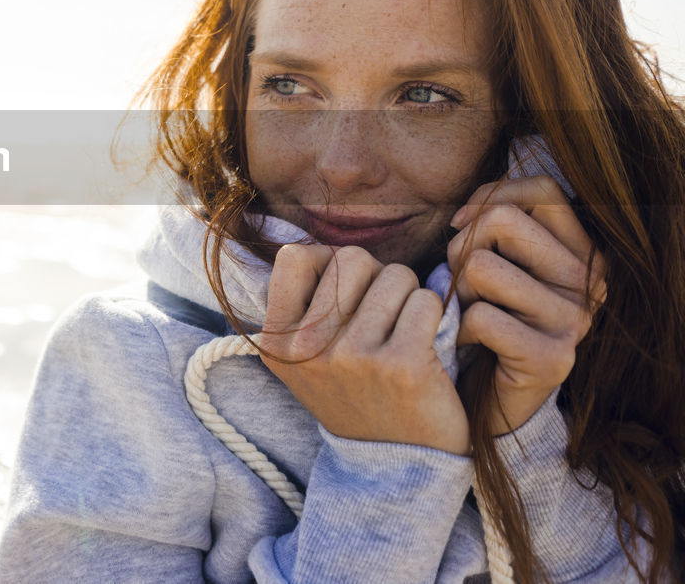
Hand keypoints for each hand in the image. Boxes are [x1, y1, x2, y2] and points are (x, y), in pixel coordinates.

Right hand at [257, 244, 469, 455]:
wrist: (396, 467)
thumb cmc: (356, 395)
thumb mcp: (306, 359)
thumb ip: (303, 304)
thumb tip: (317, 246)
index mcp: (276, 342)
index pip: (295, 256)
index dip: (327, 264)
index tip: (344, 293)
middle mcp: (307, 349)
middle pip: (350, 259)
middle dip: (376, 276)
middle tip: (383, 313)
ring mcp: (353, 357)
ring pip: (395, 275)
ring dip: (409, 295)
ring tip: (405, 330)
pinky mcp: (402, 365)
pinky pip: (427, 300)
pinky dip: (436, 315)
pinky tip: (428, 345)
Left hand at [449, 175, 605, 434]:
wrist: (491, 399)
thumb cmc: (485, 319)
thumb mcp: (495, 261)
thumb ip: (493, 225)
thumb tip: (462, 217)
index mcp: (582, 252)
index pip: (543, 191)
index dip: (491, 197)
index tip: (461, 224)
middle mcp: (588, 283)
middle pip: (503, 221)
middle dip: (462, 247)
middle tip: (462, 283)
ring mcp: (575, 321)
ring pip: (482, 267)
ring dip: (459, 291)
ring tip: (469, 314)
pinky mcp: (553, 357)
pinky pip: (480, 316)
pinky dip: (458, 329)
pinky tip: (469, 345)